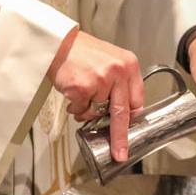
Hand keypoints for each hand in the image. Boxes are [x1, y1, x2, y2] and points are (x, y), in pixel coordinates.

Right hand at [46, 29, 143, 161]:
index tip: (132, 133)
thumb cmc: (82, 52)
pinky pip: (80, 109)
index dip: (132, 118)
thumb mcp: (110, 61)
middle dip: (119, 137)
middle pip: (121, 113)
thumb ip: (119, 84)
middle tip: (120, 153)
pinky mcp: (83, 87)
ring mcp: (101, 80)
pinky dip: (75, 106)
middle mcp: (118, 72)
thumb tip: (121, 113)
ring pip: (96, 112)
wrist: (59, 41)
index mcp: (129, 65)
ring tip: (81, 93)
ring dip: (86, 110)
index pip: (137, 99)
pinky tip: (72, 91)